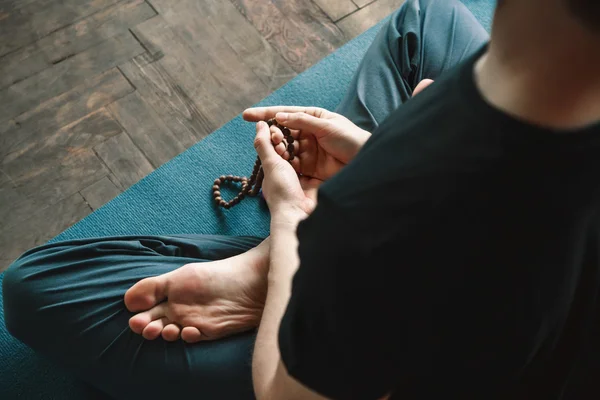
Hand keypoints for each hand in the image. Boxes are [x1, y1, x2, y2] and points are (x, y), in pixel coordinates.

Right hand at [244, 106, 370, 180]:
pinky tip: (280, 162)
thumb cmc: (350, 139)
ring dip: (278, 149)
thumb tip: (280, 117)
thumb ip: (303, 122)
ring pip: (285, 148)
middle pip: (282, 131)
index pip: (285, 114)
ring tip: (275, 151)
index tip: (246, 115)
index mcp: (312, 117)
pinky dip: (284, 162)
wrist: (365, 161)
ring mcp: (307, 149)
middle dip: (271, 134)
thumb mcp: (327, 126)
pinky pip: (292, 162)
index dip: (265, 114)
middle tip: (267, 138)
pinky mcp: (309, 166)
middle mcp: (307, 132)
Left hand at [253, 121, 318, 218]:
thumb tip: (259, 123)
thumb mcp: (270, 163)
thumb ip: (264, 143)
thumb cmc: (281, 190)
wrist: (299, 214)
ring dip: (306, 146)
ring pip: (304, 154)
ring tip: (311, 133)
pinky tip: (322, 144)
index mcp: (273, 167)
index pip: (275, 145)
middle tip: (298, 128)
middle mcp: (286, 171)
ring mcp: (301, 176)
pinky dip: (317, 155)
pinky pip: (315, 164)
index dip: (278, 134)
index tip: (282, 125)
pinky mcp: (314, 180)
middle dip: (293, 139)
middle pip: (290, 148)